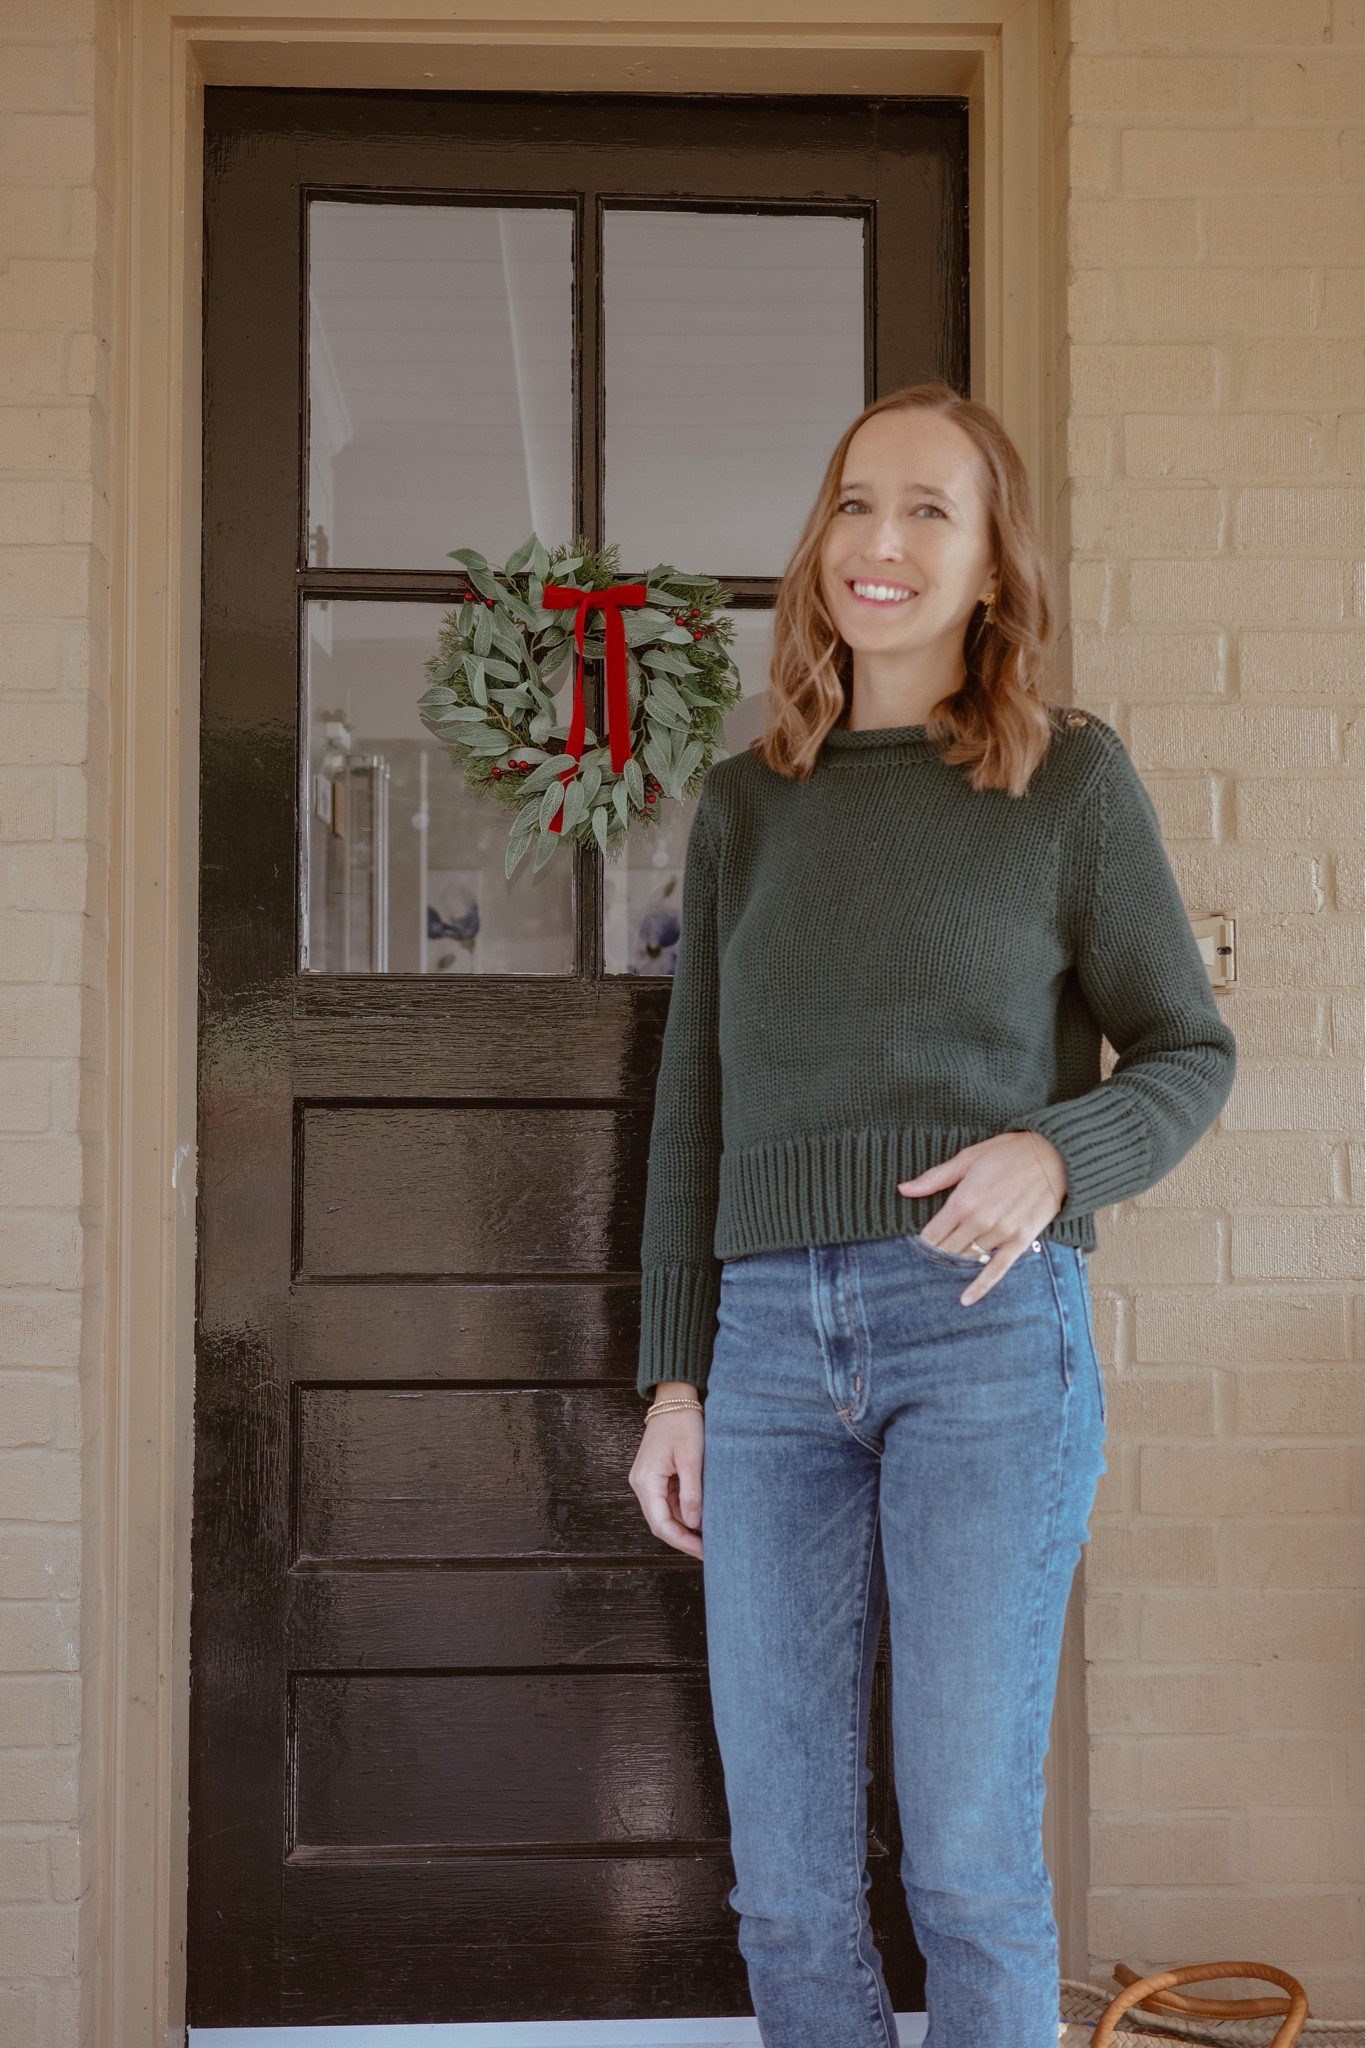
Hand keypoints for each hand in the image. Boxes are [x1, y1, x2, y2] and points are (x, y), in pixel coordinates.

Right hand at [629, 1384, 704, 1559]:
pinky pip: (667, 1501)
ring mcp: (647, 1480)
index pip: (661, 1524)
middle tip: (709, 1551)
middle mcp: (641, 1483)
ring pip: (664, 1514)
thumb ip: (691, 1492)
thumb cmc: (683, 1423)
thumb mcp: (691, 1458)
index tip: (703, 1552)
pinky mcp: (655, 1476)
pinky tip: (700, 1517)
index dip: (682, 1542)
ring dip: (684, 1526)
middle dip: (683, 1538)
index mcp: (646, 1480)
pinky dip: (683, 1512)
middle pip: (660, 1522)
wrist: (674, 1399)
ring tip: (709, 1537)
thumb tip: (693, 1523)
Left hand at [897, 1131, 1066, 1305]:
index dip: (921, 1242)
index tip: (915, 1246)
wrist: (1055, 1155)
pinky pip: (997, 1269)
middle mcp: (980, 1220)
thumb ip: (934, 1178)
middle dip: (935, 1256)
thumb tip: (903, 1189)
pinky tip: (966, 1299)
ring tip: (940, 1275)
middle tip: (925, 1263)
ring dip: (954, 1266)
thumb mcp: (968, 1158)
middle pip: (947, 1250)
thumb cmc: (1009, 1152)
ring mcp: (1001, 1233)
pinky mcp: (1020, 1241)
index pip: (932, 1234)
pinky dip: (980, 1286)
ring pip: (968, 1259)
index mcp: (963, 1200)